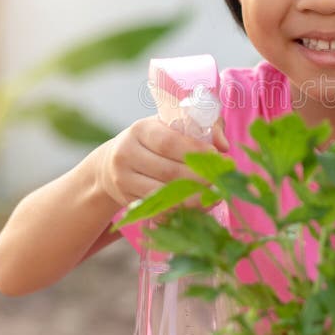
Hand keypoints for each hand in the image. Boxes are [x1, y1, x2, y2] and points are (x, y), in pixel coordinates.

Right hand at [96, 115, 228, 206]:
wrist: (112, 163)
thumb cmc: (154, 140)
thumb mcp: (171, 125)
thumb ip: (201, 125)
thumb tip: (222, 145)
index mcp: (140, 130)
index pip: (169, 142)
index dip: (195, 151)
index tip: (216, 156)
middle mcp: (127, 154)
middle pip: (168, 171)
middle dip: (199, 177)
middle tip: (221, 179)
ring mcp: (124, 180)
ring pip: (163, 194)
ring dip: (193, 197)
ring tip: (215, 194)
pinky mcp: (127, 201)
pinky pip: (158, 208)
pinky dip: (181, 209)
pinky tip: (200, 206)